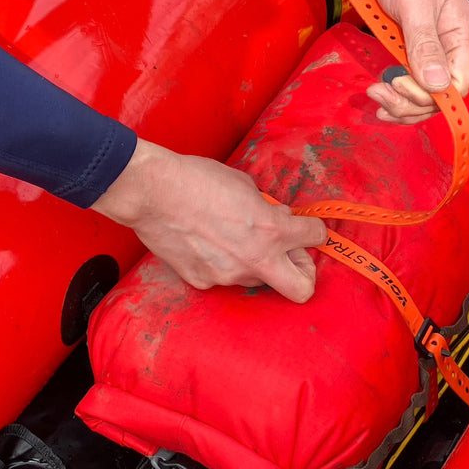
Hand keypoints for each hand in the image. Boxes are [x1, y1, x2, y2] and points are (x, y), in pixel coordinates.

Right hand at [91, 140, 326, 302]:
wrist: (152, 192)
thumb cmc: (198, 179)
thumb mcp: (245, 185)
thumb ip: (267, 207)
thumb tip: (277, 216)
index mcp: (273, 231)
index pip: (316, 237)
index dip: (312, 230)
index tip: (303, 228)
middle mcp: (256, 259)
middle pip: (303, 289)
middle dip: (303, 273)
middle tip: (289, 256)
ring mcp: (228, 276)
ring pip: (258, 279)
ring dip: (255, 263)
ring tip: (232, 239)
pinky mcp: (203, 282)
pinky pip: (223, 278)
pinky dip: (221, 264)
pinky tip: (205, 244)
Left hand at [353, 0, 468, 124]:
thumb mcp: (414, 2)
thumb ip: (424, 44)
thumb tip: (437, 87)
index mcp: (458, 34)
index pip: (458, 84)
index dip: (432, 96)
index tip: (402, 86)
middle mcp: (446, 45)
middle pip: (438, 93)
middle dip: (411, 102)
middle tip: (380, 92)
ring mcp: (426, 46)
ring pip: (421, 91)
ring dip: (400, 101)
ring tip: (375, 94)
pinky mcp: (405, 44)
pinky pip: (406, 78)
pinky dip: (393, 90)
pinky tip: (378, 92)